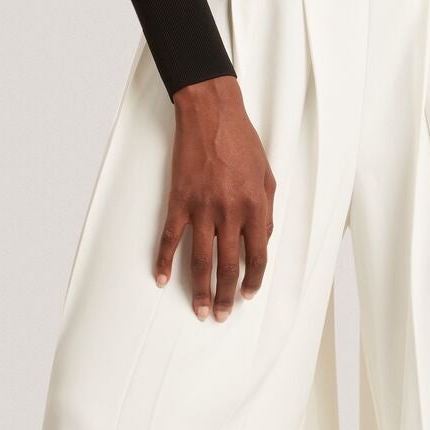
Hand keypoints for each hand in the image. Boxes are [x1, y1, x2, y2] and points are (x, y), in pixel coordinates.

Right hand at [156, 76, 275, 318]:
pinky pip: (170, 237)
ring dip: (199, 289)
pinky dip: (164, 260)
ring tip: (198, 310)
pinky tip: (162, 278)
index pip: (257, 255)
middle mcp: (230, 212)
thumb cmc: (242, 141)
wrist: (211, 114)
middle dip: (225, 295)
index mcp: (255, 207)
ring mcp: (202, 208)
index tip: (247, 295)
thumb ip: (267, 210)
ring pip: (201, 259)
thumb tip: (265, 238)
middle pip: (228, 265)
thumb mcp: (268, 175)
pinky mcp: (179, 200)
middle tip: (220, 315)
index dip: (253, 280)